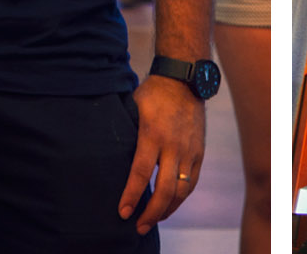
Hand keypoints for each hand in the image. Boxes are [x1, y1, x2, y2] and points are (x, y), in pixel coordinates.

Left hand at [119, 74, 204, 234]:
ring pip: (181, 190)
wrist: (185, 79)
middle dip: (151, 213)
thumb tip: (107, 152)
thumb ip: (127, 132)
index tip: (123, 212)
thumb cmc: (154, 93)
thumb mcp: (134, 108)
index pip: (141, 173)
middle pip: (165, 189)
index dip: (131, 195)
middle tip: (138, 227)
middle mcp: (173, 145)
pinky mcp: (199, 151)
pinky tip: (170, 205)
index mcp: (153, 134)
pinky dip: (181, 197)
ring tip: (153, 221)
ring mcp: (189, 149)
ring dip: (167, 210)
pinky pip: (191, 181)